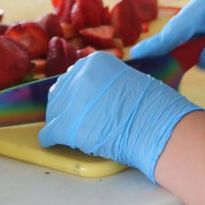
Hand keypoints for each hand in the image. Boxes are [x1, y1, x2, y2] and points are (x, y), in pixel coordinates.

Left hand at [38, 51, 202, 182]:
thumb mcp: (127, 79)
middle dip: (66, 104)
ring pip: (53, 111)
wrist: (156, 125)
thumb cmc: (152, 104)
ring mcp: (71, 100)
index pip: (74, 75)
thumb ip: (107, 82)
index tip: (81, 99)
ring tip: (67, 130)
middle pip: (60, 91)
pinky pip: (49, 133)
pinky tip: (54, 141)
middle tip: (75, 117)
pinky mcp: (67, 126)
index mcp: (94, 62)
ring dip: (59, 120)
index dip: (77, 90)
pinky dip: (51, 138)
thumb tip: (97, 93)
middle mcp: (79, 75)